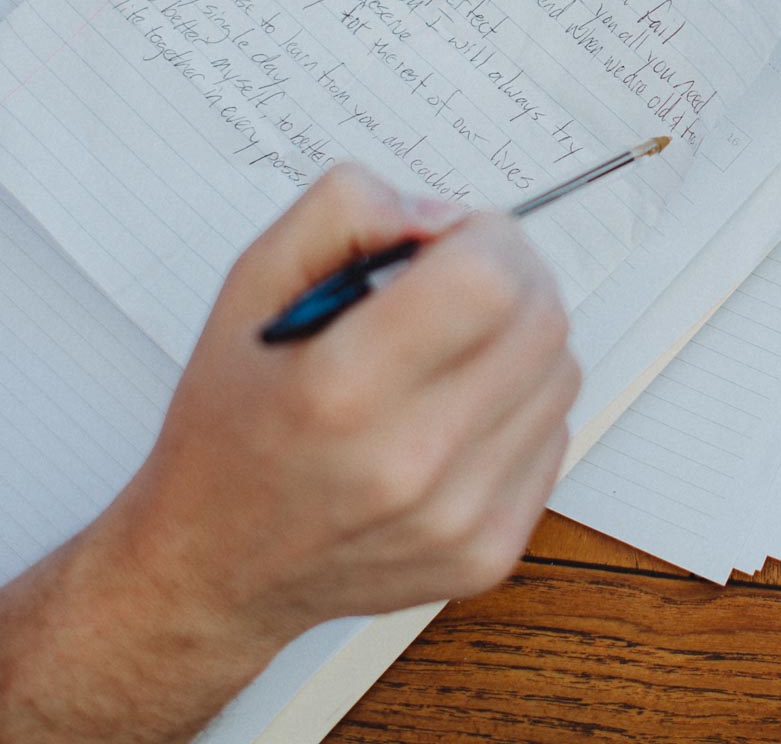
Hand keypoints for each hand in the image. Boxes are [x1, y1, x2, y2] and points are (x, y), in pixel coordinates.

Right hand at [105, 166, 576, 642]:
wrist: (218, 567)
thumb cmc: (231, 425)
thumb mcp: (249, 287)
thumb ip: (341, 213)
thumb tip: (441, 217)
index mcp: (341, 389)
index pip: (485, 279)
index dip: (481, 238)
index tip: (446, 244)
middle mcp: (409, 462)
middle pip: (541, 321)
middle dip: (512, 276)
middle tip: (458, 282)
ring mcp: (458, 517)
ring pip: (561, 374)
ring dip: (522, 339)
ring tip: (451, 351)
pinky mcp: (489, 554)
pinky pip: (556, 436)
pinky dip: (522, 406)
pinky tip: (458, 411)